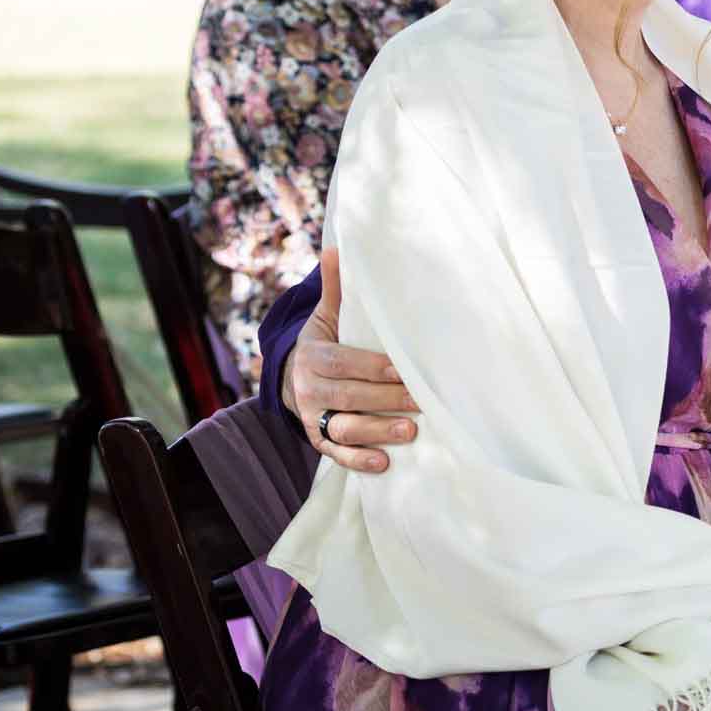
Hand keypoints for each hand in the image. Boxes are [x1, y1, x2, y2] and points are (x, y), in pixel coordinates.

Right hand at [287, 244, 418, 472]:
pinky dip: (358, 460)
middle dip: (385, 399)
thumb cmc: (323, 344)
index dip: (372, 367)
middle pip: (348, 396)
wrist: (290, 378)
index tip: (401, 369)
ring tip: (409, 432)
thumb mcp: (325, 318)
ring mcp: (313, 417)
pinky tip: (384, 463)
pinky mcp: (318, 439)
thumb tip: (337, 248)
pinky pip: (336, 453)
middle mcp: (309, 389)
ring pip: (344, 427)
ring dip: (376, 432)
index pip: (343, 362)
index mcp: (314, 356)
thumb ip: (335, 290)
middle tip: (421, 402)